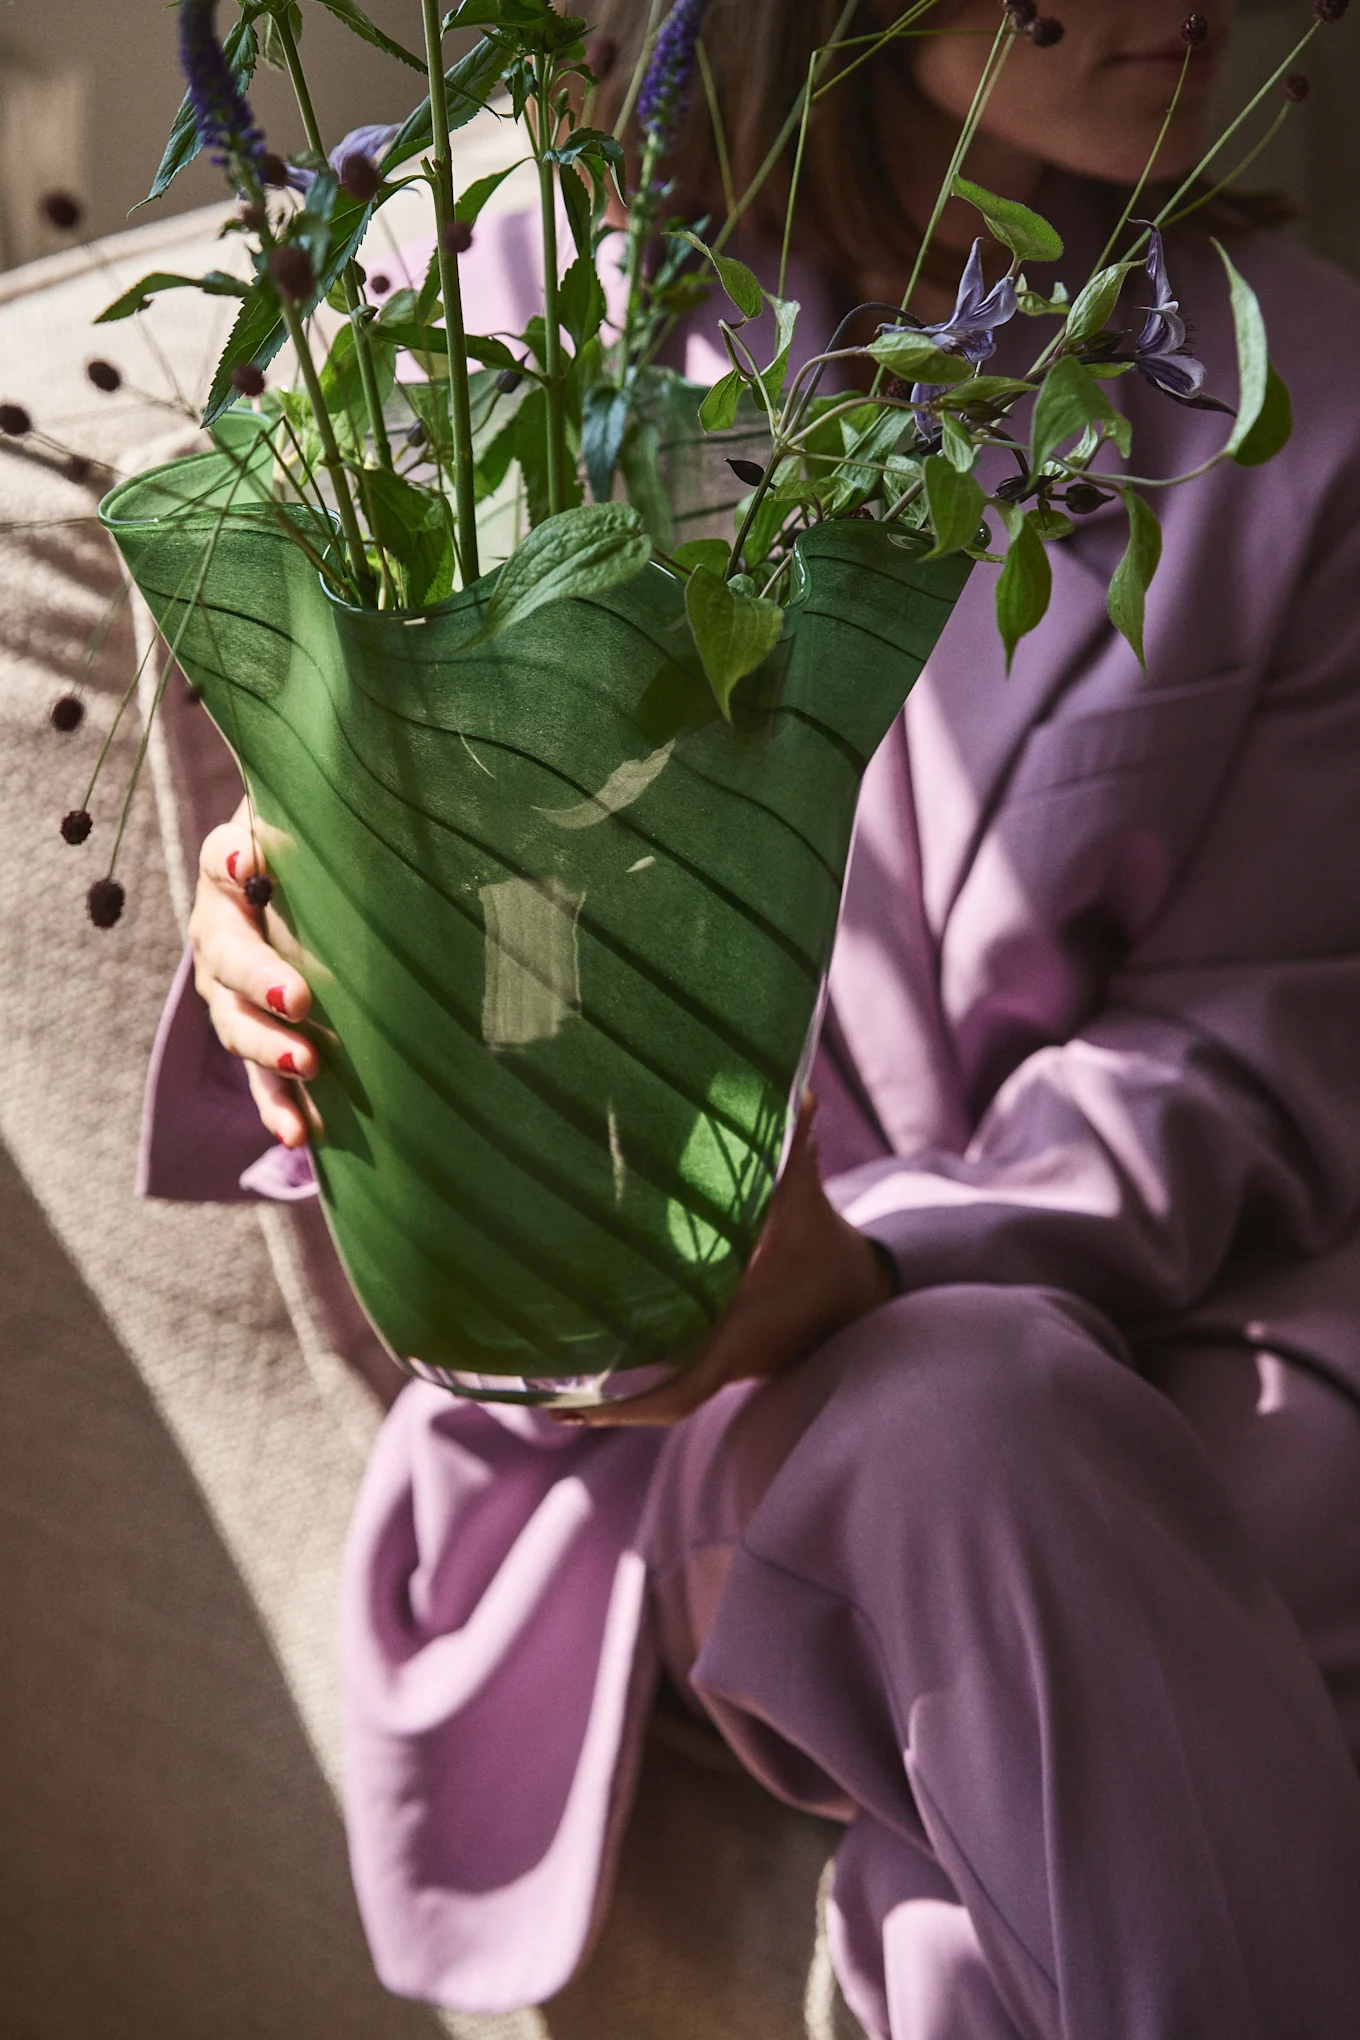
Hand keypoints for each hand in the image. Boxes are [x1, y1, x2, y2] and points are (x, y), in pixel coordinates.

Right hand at [188, 802, 318, 1147]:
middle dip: (262, 980)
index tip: (252, 866)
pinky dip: (276, 1107)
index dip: (234, 862)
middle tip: (301, 1001)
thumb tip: (389, 776)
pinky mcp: (253, 1037)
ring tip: (306, 1069)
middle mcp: (220, 930)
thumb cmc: (320, 852)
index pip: (222, 859)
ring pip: (234, 1023)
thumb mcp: (321, 822)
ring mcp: (229, 991)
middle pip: (227, 955)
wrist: (304, 898)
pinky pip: (257, 1078)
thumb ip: (329, 810)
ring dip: (267, 1050)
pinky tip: (299, 1135)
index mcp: (233, 870)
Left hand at [551, 1093, 895, 1428]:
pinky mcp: (717, 1353)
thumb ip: (794, 1147)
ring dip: (609, 1393)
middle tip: (542, 1402)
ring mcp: (720, 1362)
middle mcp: (724, 1359)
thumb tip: (794, 1090)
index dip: (631, 1406)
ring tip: (543, 1388)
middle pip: (656, 1404)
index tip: (580, 1408)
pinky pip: (668, 1373)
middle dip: (602, 1406)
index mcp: (737, 1335)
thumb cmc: (823, 1248)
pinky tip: (585, 1358)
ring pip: (659, 1391)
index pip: (681, 1391)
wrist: (856, 1293)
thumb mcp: (808, 1197)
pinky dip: (629, 1374)